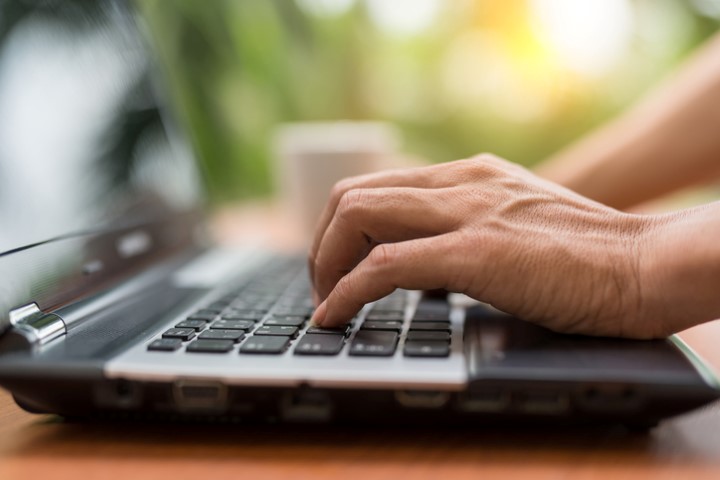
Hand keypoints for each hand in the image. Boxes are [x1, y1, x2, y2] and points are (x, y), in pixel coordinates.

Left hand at [308, 154, 660, 337]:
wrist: (645, 265)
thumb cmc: (589, 256)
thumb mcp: (516, 226)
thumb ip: (473, 231)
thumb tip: (428, 264)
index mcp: (469, 175)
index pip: (377, 185)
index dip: (342, 228)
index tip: (337, 268)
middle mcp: (461, 182)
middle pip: (352, 194)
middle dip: (322, 244)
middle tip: (323, 288)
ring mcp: (467, 212)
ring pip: (357, 216)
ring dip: (325, 263)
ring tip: (326, 304)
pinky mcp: (476, 252)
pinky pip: (383, 266)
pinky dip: (346, 292)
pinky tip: (336, 317)